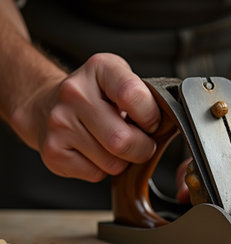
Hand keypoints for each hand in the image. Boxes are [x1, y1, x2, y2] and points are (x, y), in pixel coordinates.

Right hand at [11, 53, 159, 181]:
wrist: (48, 104)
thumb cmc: (96, 95)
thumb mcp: (123, 80)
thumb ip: (146, 97)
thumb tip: (170, 125)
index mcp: (100, 68)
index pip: (133, 96)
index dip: (151, 117)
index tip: (151, 122)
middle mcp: (75, 93)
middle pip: (123, 140)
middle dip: (142, 148)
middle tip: (140, 142)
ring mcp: (60, 124)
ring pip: (113, 163)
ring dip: (123, 161)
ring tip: (113, 144)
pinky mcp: (52, 152)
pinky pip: (96, 174)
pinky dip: (103, 170)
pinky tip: (95, 152)